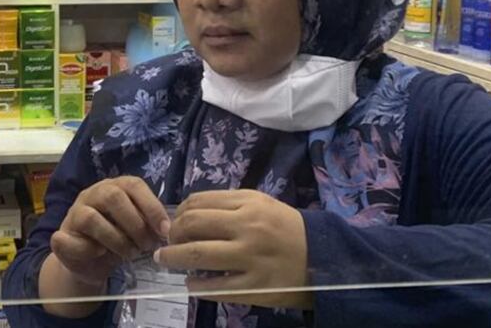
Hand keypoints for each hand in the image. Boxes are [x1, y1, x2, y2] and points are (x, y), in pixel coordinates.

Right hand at [50, 176, 170, 287]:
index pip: (134, 185)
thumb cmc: (116, 240)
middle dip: (135, 223)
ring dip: (116, 239)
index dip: (151, 206)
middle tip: (147, 245)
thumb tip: (166, 230)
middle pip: (113, 196)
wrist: (87, 262)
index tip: (164, 230)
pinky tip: (100, 254)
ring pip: (92, 218)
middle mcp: (93, 193)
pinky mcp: (59, 235)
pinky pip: (70, 240)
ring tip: (130, 254)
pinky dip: (88, 250)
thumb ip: (148, 224)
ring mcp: (74, 212)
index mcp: (115, 187)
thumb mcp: (136, 229)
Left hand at [154, 189, 312, 309]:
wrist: (325, 257)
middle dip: (171, 234)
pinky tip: (191, 285)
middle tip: (166, 243)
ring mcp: (251, 258)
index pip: (198, 203)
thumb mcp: (261, 204)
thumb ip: (228, 204)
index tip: (173, 223)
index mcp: (248, 204)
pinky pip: (216, 287)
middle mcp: (247, 228)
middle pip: (192, 225)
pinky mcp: (255, 286)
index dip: (178, 213)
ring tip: (165, 260)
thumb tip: (188, 212)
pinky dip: (197, 287)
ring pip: (197, 255)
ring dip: (173, 258)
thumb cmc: (287, 228)